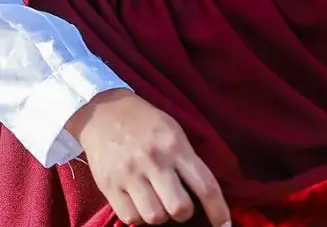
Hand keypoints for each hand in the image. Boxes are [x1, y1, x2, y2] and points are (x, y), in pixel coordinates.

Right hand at [67, 89, 231, 225]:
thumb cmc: (144, 123)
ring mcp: (129, 173)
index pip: (205, 185)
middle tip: (177, 204)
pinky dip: (137, 217)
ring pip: (155, 217)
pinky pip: (130, 218)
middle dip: (183, 213)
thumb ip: (187, 161)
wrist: (102, 110)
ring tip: (155, 201)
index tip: (224, 226)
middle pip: (180, 208)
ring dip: (159, 215)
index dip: (219, 211)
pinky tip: (137, 202)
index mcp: (175, 145)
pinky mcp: (109, 185)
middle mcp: (154, 160)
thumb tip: (204, 197)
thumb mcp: (173, 131)